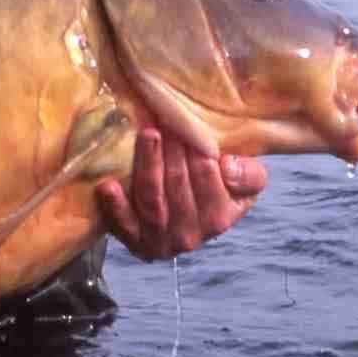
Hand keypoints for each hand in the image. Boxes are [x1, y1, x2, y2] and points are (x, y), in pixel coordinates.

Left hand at [96, 128, 267, 259]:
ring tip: (146, 134)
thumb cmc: (210, 190)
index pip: (206, 177)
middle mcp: (190, 235)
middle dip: (170, 148)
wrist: (177, 218)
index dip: (196, 148)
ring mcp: (159, 240)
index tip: (186, 122)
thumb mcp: (242, 183)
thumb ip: (250, 175)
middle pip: (177, 184)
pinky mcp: (132, 240)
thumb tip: (228, 166)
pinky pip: (123, 225)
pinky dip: (115, 206)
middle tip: (162, 116)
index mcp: (219, 218)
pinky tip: (108, 185)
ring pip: (152, 199)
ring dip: (148, 164)